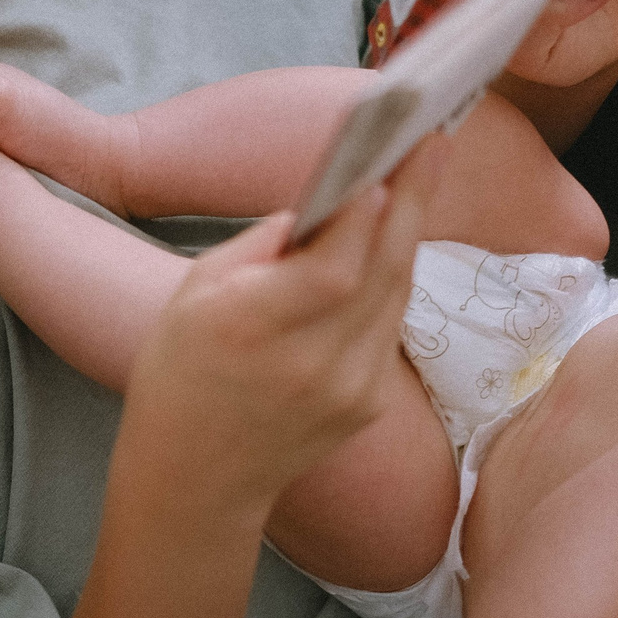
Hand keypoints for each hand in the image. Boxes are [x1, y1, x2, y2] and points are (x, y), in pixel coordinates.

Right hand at [121, 136, 445, 513]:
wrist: (196, 478)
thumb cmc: (182, 371)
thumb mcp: (195, 292)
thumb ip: (265, 245)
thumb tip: (329, 201)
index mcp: (253, 331)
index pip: (332, 271)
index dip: (365, 217)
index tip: (387, 164)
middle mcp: (310, 366)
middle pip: (382, 273)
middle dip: (413, 199)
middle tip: (436, 140)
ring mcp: (348, 392)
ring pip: (396, 294)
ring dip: (407, 232)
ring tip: (421, 174)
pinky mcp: (368, 405)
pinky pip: (390, 325)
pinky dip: (392, 279)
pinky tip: (391, 243)